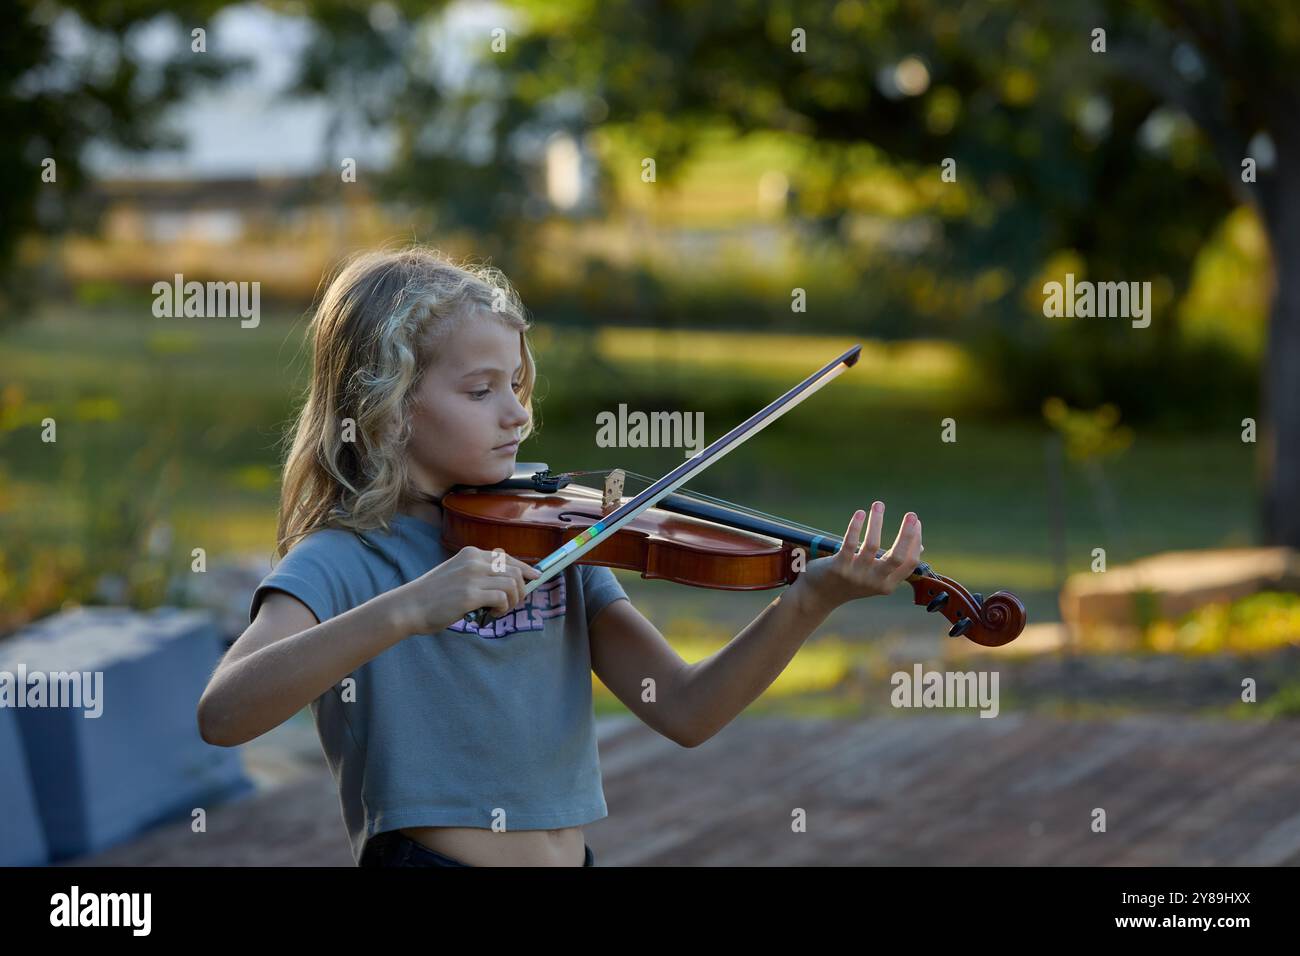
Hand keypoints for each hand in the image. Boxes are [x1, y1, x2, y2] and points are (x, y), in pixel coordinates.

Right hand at [394, 546, 540, 633]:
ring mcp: (472, 577)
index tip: (535, 577)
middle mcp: (474, 561)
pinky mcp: (470, 595)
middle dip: (521, 589)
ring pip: (513, 584)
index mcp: (471, 554)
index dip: (525, 568)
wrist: (409, 606)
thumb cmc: (432, 595)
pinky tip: (491, 614)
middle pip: (515, 570)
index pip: (507, 557)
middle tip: (512, 604)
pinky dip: (502, 608)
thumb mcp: (456, 573)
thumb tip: (507, 581)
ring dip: (512, 601)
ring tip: (499, 610)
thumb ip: (478, 573)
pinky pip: (502, 598)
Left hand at [791, 501, 922, 614]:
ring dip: (877, 522)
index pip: (910, 563)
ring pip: (872, 545)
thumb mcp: (876, 577)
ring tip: (878, 505)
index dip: (915, 541)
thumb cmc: (852, 582)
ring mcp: (856, 575)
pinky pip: (850, 543)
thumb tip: (919, 546)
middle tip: (911, 514)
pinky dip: (855, 526)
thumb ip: (894, 565)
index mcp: (887, 585)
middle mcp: (874, 582)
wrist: (820, 596)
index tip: (916, 522)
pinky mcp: (839, 567)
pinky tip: (860, 513)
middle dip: (907, 534)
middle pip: (898, 556)